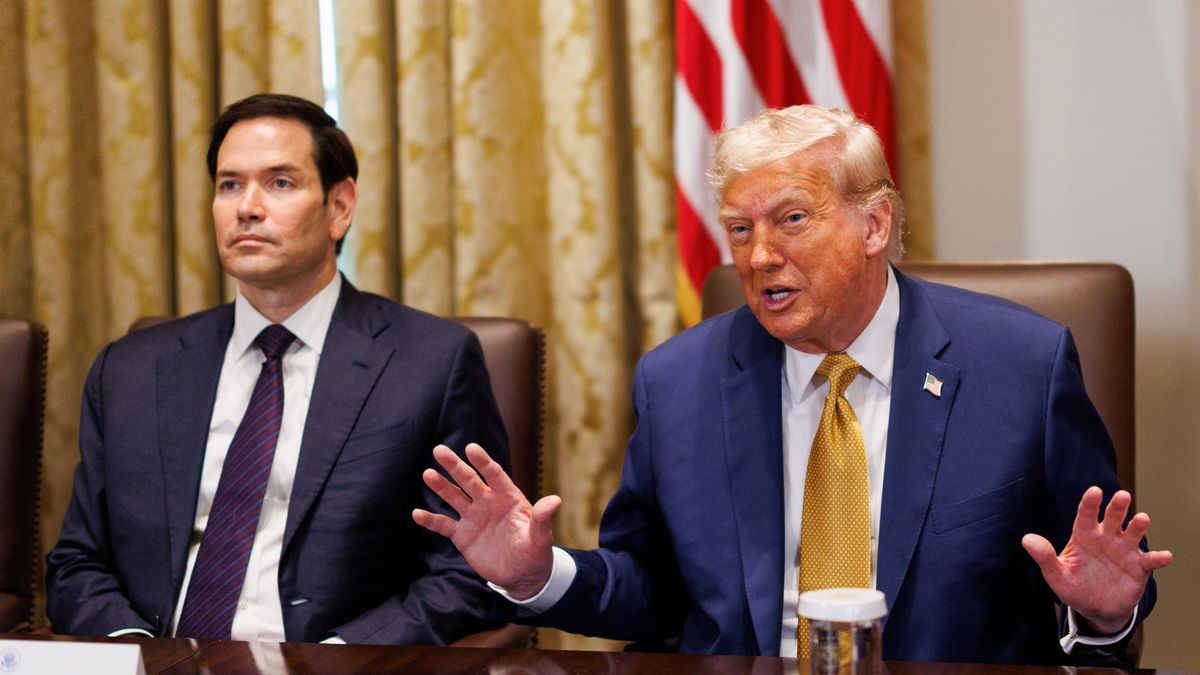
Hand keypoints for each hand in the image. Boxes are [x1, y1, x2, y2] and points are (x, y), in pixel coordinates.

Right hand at [413, 443, 561, 598]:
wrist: (522, 575)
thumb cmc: (535, 552)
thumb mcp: (540, 537)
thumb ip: (542, 519)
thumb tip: (555, 500)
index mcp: (508, 498)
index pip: (494, 475)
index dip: (483, 462)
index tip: (471, 448)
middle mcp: (488, 503)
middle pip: (468, 480)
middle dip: (455, 466)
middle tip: (439, 450)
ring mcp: (473, 517)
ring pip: (454, 497)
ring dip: (440, 486)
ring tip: (427, 474)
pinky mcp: (462, 535)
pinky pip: (444, 525)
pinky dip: (430, 520)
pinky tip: (417, 513)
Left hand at [1022, 486, 1171, 633]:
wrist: (1096, 608)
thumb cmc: (1074, 586)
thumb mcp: (1056, 574)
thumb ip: (1044, 556)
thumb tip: (1026, 539)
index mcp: (1084, 536)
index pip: (1085, 516)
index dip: (1089, 504)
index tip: (1094, 491)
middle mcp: (1106, 539)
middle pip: (1112, 519)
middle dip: (1117, 507)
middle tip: (1122, 495)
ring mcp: (1124, 552)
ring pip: (1132, 534)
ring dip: (1138, 527)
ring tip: (1142, 519)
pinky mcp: (1139, 568)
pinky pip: (1150, 561)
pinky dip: (1158, 558)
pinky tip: (1164, 556)